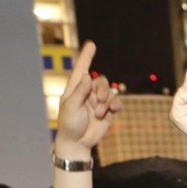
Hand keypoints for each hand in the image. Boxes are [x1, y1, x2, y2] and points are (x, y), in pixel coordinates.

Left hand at [55, 42, 121, 156]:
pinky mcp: (107, 112)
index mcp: (75, 89)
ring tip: (99, 113)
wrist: (78, 143)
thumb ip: (80, 91)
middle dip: (102, 90)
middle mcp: (88, 93)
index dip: (86, 57)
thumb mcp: (71, 106)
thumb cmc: (69, 124)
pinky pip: (116, 102)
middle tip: (98, 102)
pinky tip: (112, 111)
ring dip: (106, 101)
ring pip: (110, 91)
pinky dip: (115, 105)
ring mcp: (98, 102)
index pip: (82, 69)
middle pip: (101, 81)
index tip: (91, 44)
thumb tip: (88, 75)